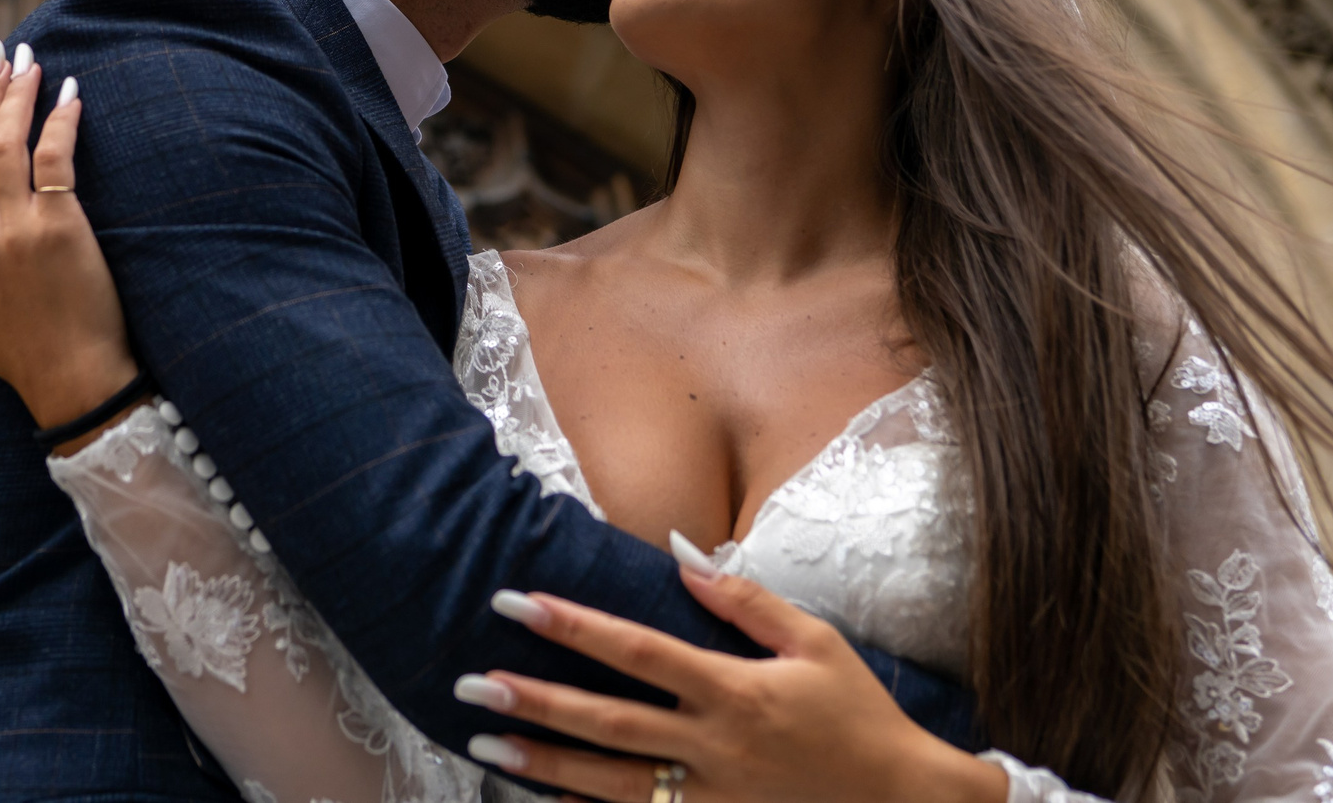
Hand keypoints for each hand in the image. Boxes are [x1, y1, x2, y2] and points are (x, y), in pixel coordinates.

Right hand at [0, 36, 140, 450]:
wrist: (73, 382)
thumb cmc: (20, 357)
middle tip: (2, 51)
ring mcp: (18, 229)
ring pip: (10, 144)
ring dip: (20, 95)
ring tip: (30, 59)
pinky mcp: (61, 227)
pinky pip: (55, 158)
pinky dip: (61, 120)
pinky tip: (69, 92)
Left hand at [457, 544, 1007, 802]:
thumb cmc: (860, 716)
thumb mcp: (817, 642)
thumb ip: (745, 600)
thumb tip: (680, 555)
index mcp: (737, 692)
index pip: (639, 652)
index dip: (575, 626)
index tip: (517, 602)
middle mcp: (715, 749)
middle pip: (609, 723)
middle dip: (536, 701)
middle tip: (472, 686)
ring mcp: (711, 800)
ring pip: (612, 784)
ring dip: (545, 764)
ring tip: (485, 744)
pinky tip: (543, 802)